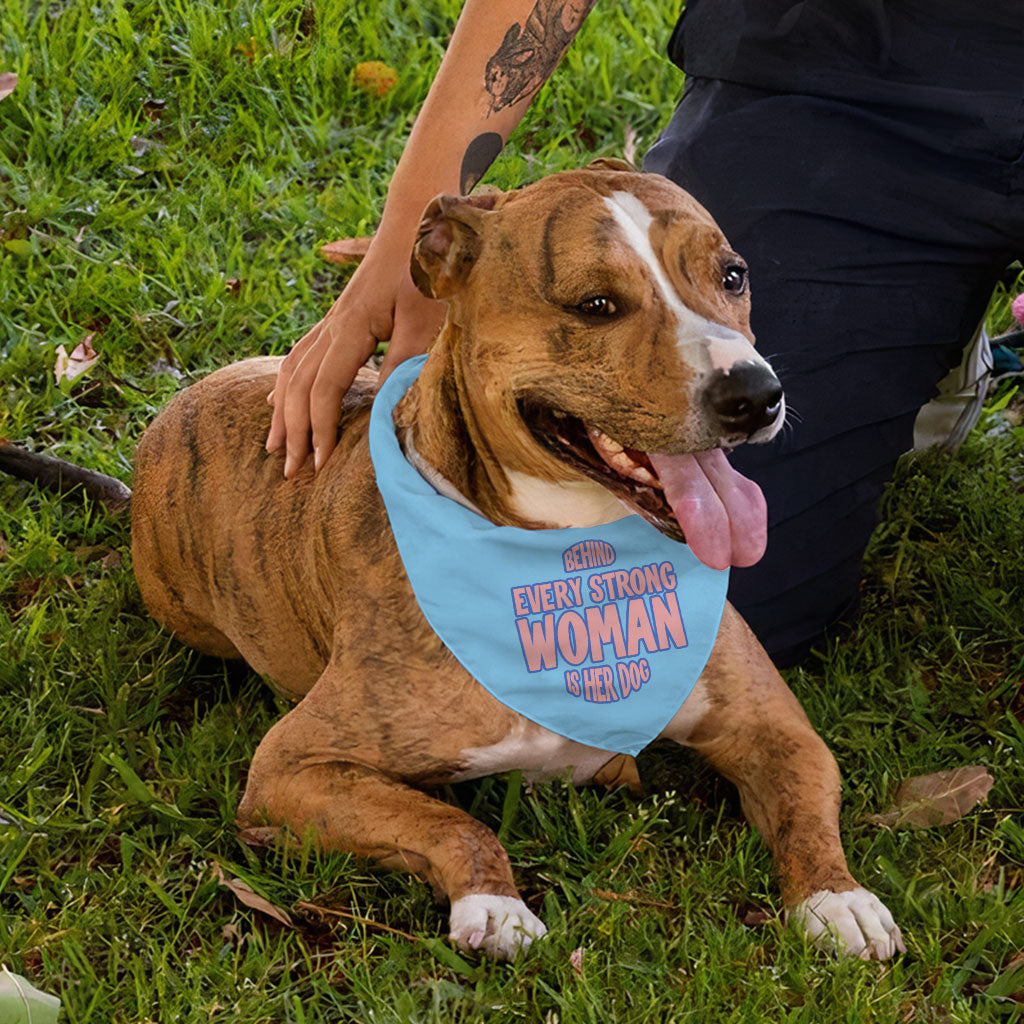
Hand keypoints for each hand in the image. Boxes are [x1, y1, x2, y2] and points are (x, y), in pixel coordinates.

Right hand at [266, 245, 445, 476]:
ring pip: (292, 370)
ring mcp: (332, 320)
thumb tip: (386, 413)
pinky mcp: (340, 318)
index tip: (322, 465)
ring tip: (275, 446)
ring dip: (283, 411)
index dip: (320, 429)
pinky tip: (279, 399)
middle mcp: (332, 325)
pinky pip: (300, 355)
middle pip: (299, 385)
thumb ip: (405, 365)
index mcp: (350, 327)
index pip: (324, 389)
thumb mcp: (425, 321)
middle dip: (293, 430)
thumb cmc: (428, 269)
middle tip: (291, 471)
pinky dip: (287, 384)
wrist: (419, 221)